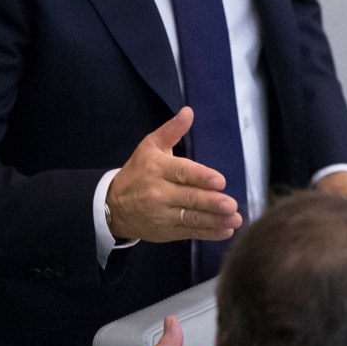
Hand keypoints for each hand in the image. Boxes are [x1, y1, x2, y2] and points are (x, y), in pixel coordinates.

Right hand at [107, 108, 243, 241]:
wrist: (112, 206)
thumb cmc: (138, 172)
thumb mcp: (150, 146)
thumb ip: (171, 130)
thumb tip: (188, 112)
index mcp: (157, 169)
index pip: (181, 173)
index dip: (201, 177)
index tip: (220, 181)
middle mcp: (159, 193)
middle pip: (189, 198)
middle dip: (211, 203)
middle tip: (231, 205)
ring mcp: (163, 215)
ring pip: (192, 218)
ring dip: (215, 221)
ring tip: (235, 220)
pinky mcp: (167, 232)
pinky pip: (190, 232)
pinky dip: (209, 233)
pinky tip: (226, 232)